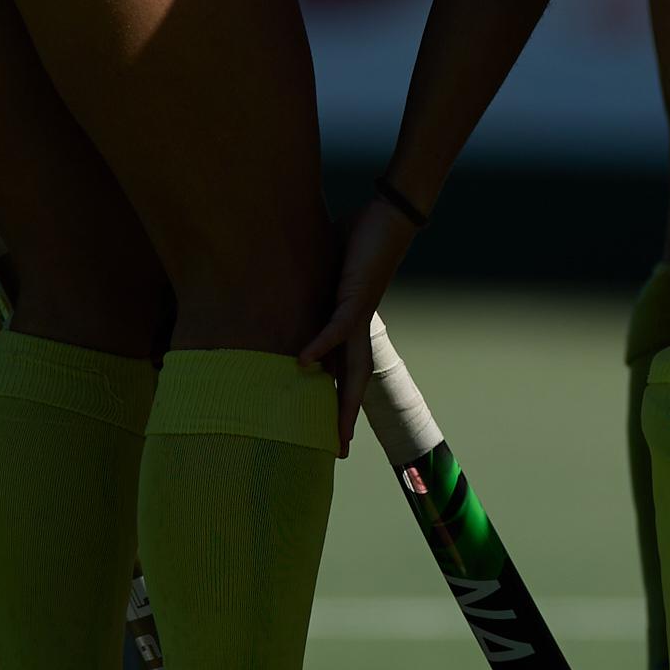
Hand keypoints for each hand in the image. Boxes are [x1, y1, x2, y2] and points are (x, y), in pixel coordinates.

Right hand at [297, 193, 424, 435]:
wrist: (389, 216)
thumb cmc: (358, 237)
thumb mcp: (324, 266)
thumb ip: (307, 282)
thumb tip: (280, 283)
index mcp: (350, 324)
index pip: (341, 370)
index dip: (334, 399)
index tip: (327, 427)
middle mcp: (358, 328)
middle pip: (354, 383)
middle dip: (346, 418)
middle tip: (340, 453)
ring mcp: (359, 315)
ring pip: (353, 370)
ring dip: (343, 403)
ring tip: (333, 433)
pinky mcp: (356, 297)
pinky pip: (338, 329)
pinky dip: (322, 346)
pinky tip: (305, 363)